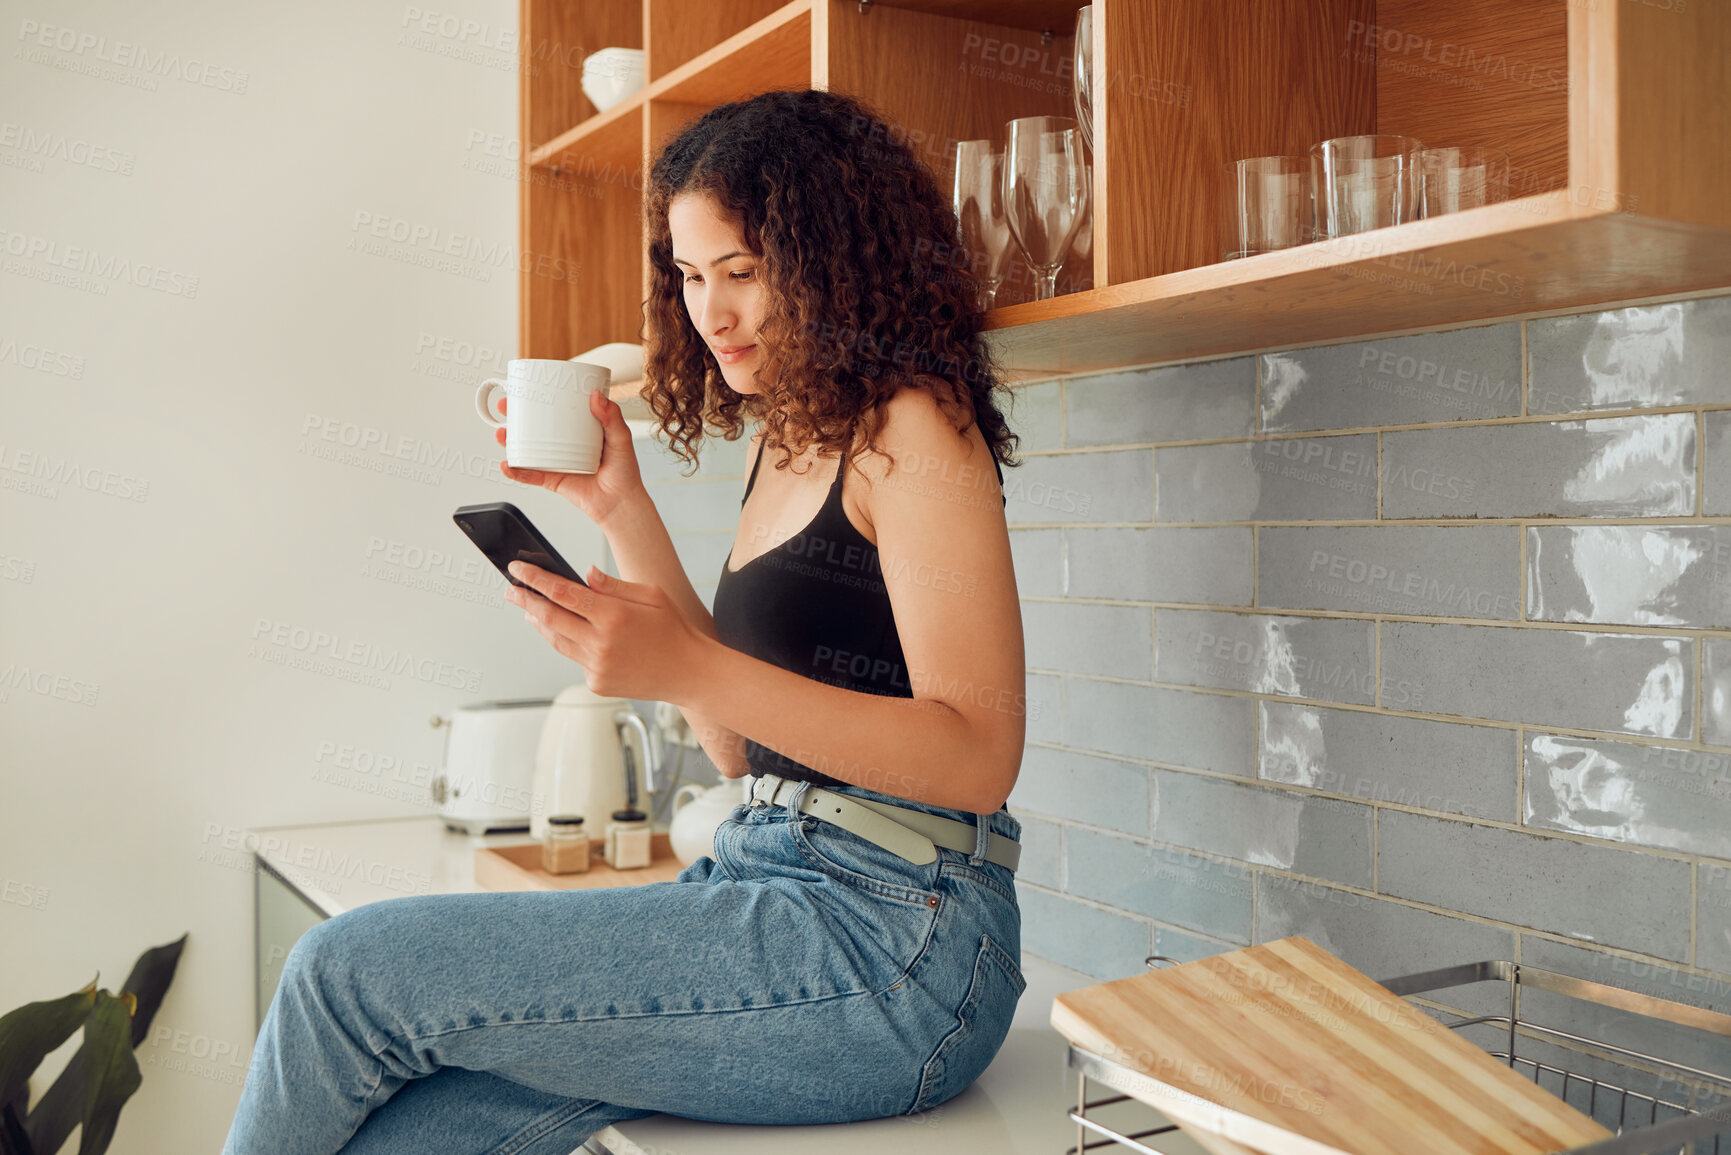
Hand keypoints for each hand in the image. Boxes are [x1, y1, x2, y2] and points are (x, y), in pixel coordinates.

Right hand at [496, 388, 645, 527]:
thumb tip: (597, 397)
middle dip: (515, 416)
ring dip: (509, 441)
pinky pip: (530, 475)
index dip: (539, 398)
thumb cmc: (624, 473)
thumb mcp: (621, 438)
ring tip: (502, 433)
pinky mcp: (552, 480)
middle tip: (505, 406)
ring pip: (527, 449)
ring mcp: (555, 462)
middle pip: (534, 427)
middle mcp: (564, 444)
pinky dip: (516, 471)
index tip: (526, 387)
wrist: (621, 504)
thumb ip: (612, 417)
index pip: (556, 410)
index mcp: (578, 430)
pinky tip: (507, 465)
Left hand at [504, 560, 707, 703]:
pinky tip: (564, 633)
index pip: (564, 593)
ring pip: (556, 640)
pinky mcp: (597, 682)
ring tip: (528, 609)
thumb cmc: (673, 631)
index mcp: (614, 615)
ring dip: (539, 623)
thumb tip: (584, 574)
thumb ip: (614, 585)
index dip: (536, 580)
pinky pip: (574, 658)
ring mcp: (597, 666)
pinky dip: (567, 643)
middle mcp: (601, 642)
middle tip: (511, 590)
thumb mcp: (651, 595)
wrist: (689, 673)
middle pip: (550, 617)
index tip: (518, 569)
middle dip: (525, 600)